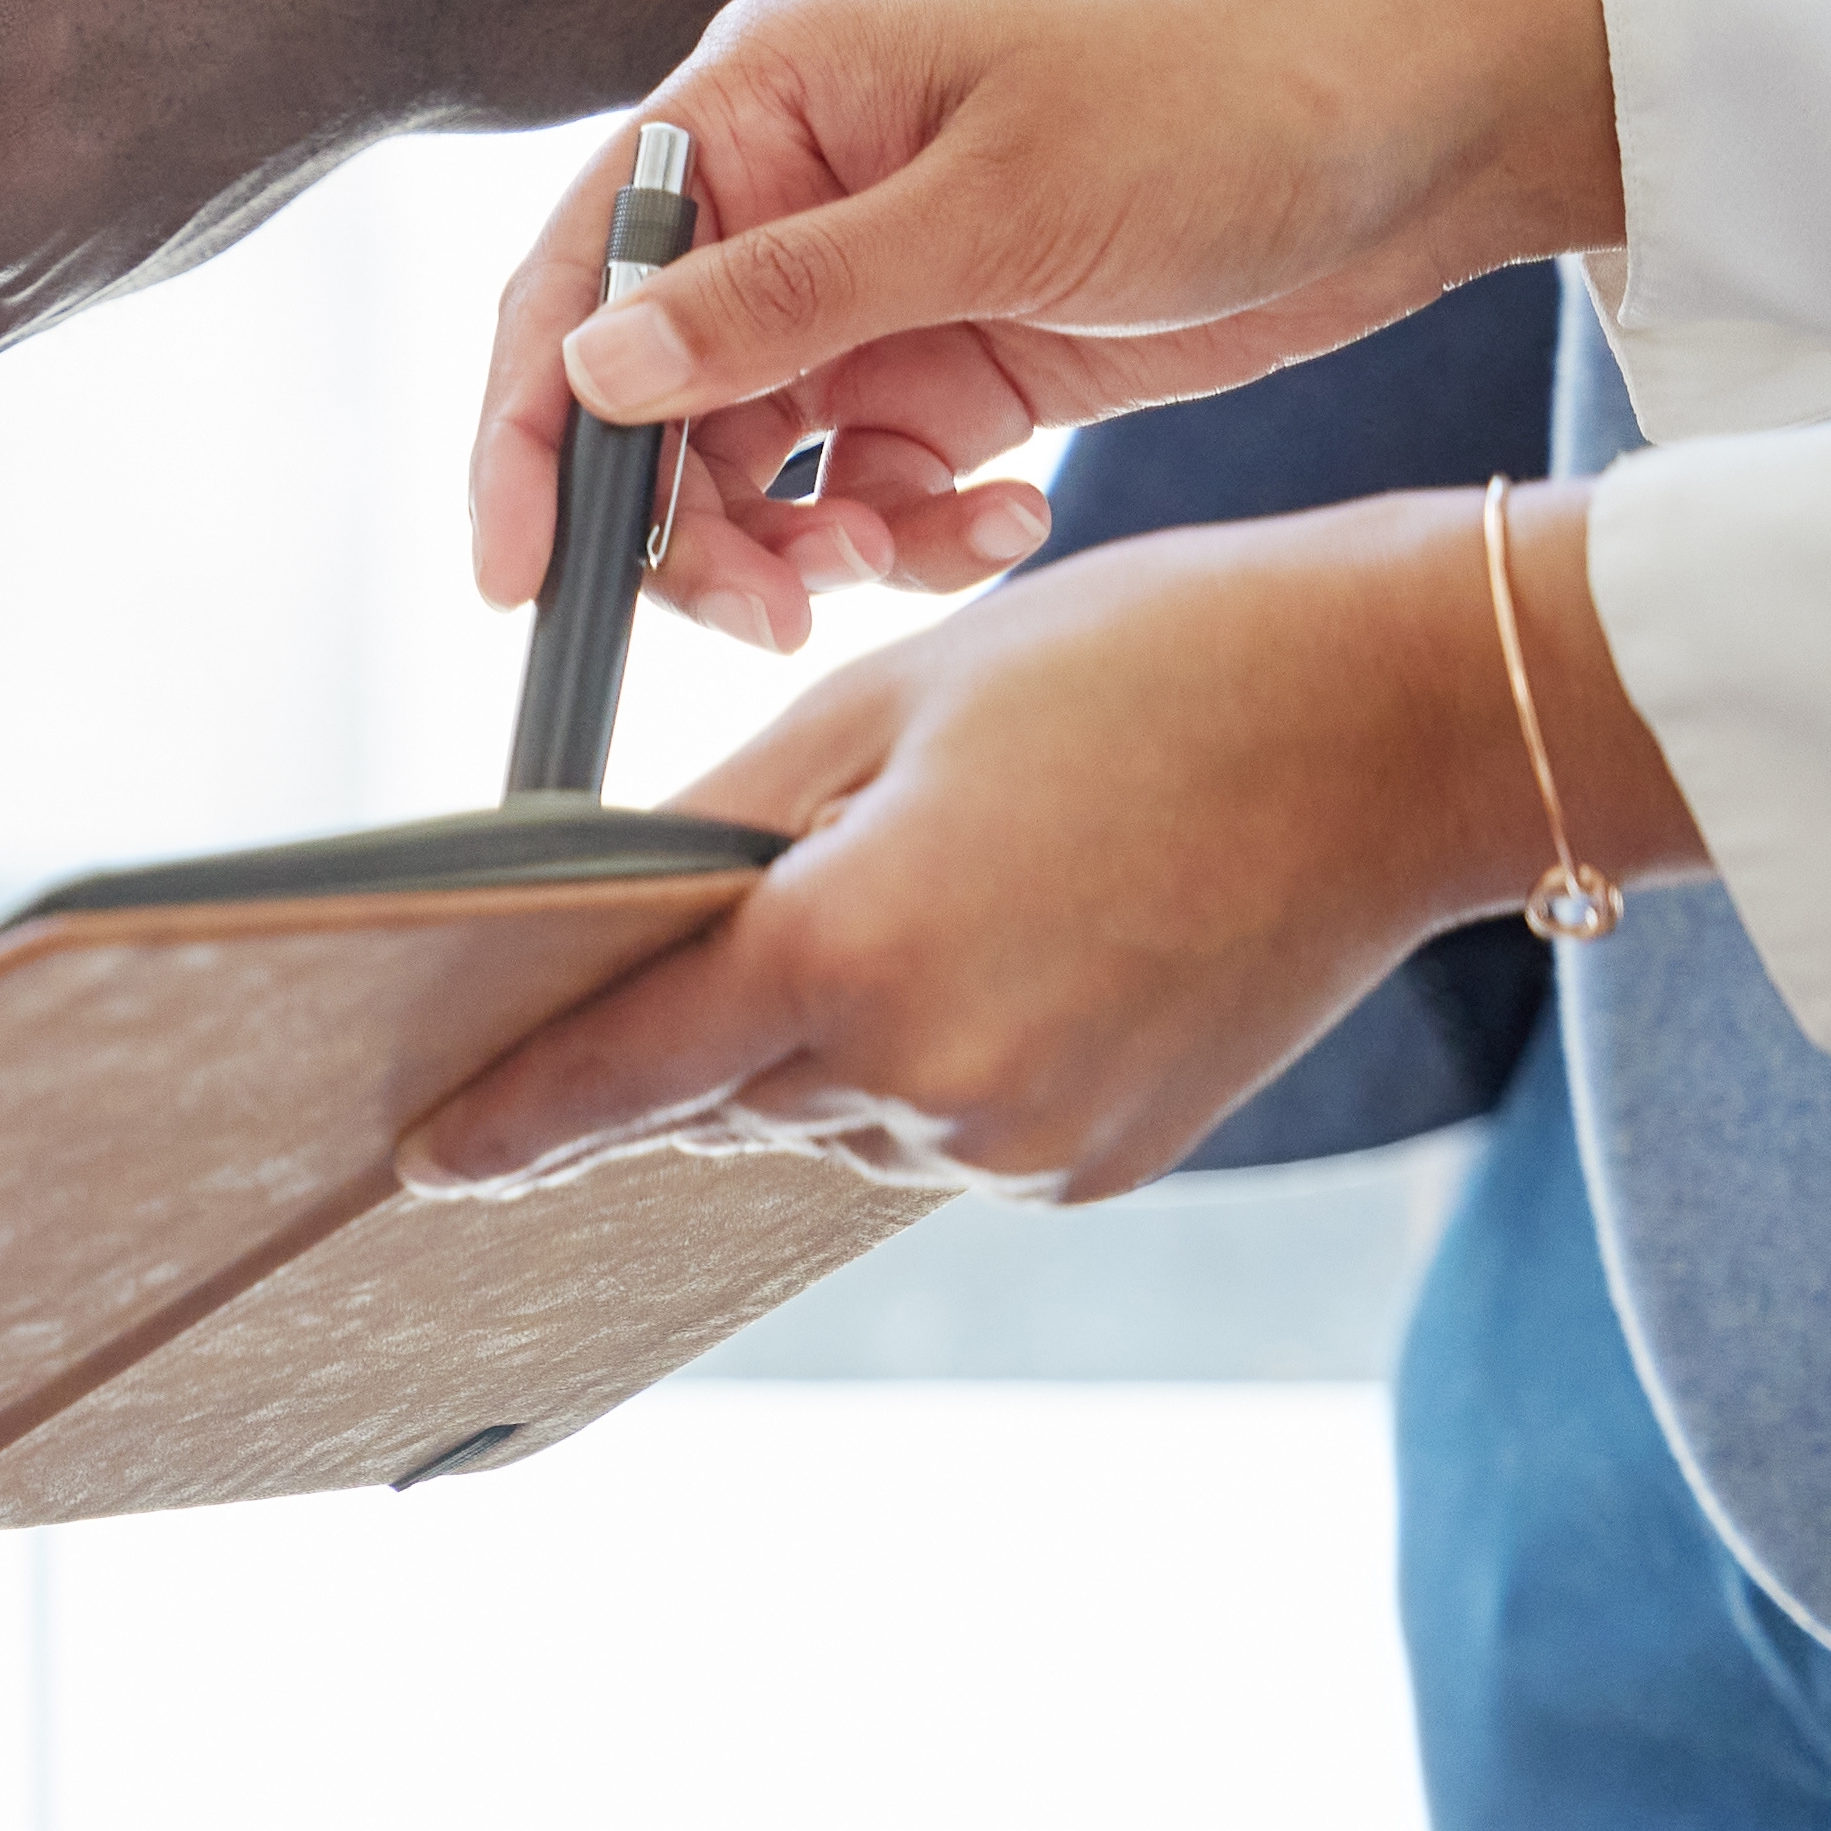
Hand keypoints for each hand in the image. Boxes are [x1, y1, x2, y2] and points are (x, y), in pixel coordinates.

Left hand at [404, 487, 1691, 1204]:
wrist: (1414, 721)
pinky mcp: (1095, 1168)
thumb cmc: (1146, 662)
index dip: (507, 1119)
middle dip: (696, 1029)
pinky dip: (930, 1060)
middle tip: (732, 932)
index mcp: (850, 956)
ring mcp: (1020, 1147)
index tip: (417, 1163)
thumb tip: (601, 918)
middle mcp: (927, 1083)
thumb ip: (721, 833)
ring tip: (939, 891)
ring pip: (830, 1115)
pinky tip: (1015, 945)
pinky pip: (942, 1133)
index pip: (615, 1072)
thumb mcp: (887, 703)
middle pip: (719, 1095)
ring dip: (825, 1038)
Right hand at [481, 0, 1625, 645]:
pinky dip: (912, 536)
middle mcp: (789, 194)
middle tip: (770, 610)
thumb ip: (781, 302)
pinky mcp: (949, 366)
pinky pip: (867, 491)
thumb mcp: (991, 208)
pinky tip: (1007, 523)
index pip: (578, 275)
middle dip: (691, 523)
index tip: (522, 578)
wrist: (1433, 125)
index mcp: (763, 100)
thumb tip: (590, 375)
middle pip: (650, 400)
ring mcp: (868, 290)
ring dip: (805, 543)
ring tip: (904, 557)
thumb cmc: (1222, 103)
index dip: (528, 431)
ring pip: (752, 469)